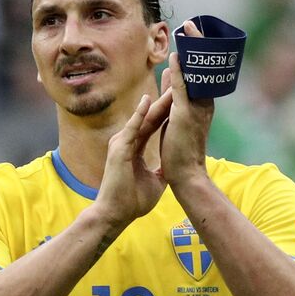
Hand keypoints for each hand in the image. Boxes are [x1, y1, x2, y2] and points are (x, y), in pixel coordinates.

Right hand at [95, 91, 172, 229]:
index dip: (166, 111)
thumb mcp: (155, 182)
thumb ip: (162, 169)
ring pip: (143, 119)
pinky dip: (139, 114)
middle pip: (149, 117)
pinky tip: (147, 100)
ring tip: (168, 85)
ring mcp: (122, 144)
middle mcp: (127, 142)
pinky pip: (131, 128)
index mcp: (135, 149)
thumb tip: (174, 166)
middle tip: (175, 80)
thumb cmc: (131, 201)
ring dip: (156, 102)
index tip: (179, 97)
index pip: (154, 125)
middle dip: (163, 100)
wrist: (116, 214)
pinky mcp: (119, 149)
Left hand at [159, 20, 214, 196]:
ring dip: (192, 51)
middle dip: (198, 45)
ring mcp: (195, 108)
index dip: (198, 52)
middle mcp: (204, 103)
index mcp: (203, 104)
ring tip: (189, 30)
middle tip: (192, 24)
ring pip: (195, 74)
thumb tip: (170, 71)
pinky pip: (182, 88)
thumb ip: (174, 93)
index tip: (192, 33)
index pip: (201, 72)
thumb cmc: (179, 149)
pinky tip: (178, 55)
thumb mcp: (176, 115)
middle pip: (202, 67)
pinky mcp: (184, 115)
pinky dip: (180, 71)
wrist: (185, 174)